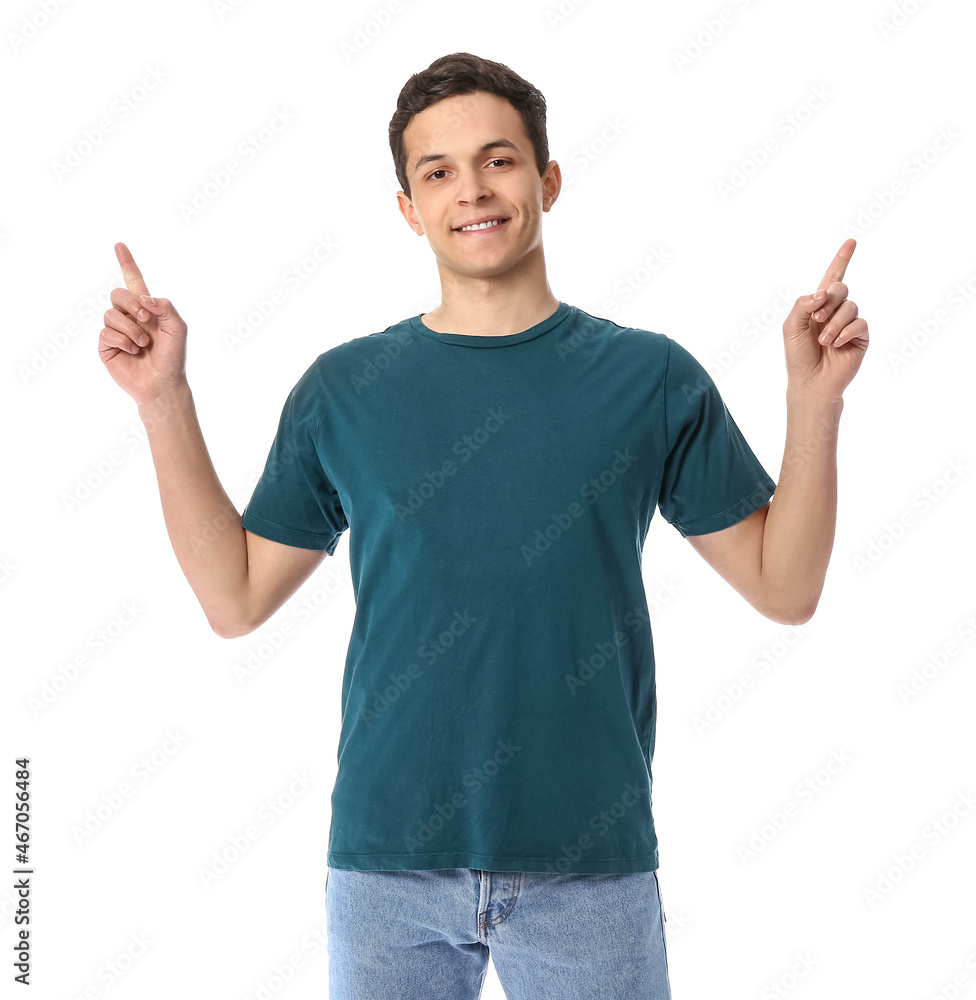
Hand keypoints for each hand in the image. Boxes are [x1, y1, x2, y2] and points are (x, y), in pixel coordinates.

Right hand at [98, 243, 188, 407]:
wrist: (163, 384)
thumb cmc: (173, 358)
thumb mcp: (178, 328)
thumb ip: (165, 306)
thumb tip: (144, 299)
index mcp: (147, 309)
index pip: (134, 281)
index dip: (127, 263)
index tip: (119, 245)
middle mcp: (129, 317)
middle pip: (118, 293)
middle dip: (132, 304)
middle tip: (146, 319)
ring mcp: (116, 330)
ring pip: (111, 314)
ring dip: (131, 329)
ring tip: (144, 344)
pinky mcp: (106, 345)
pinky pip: (106, 332)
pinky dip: (123, 340)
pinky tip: (133, 351)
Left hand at [782, 238, 868, 405]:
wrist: (810, 381)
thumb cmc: (798, 355)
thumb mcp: (791, 326)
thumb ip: (803, 304)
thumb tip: (823, 292)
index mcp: (819, 305)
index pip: (832, 278)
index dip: (842, 259)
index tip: (851, 241)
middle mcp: (836, 311)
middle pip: (841, 288)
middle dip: (828, 300)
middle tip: (816, 319)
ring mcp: (850, 323)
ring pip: (850, 306)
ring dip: (833, 323)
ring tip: (824, 341)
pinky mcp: (861, 337)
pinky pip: (859, 323)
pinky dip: (845, 332)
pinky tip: (835, 344)